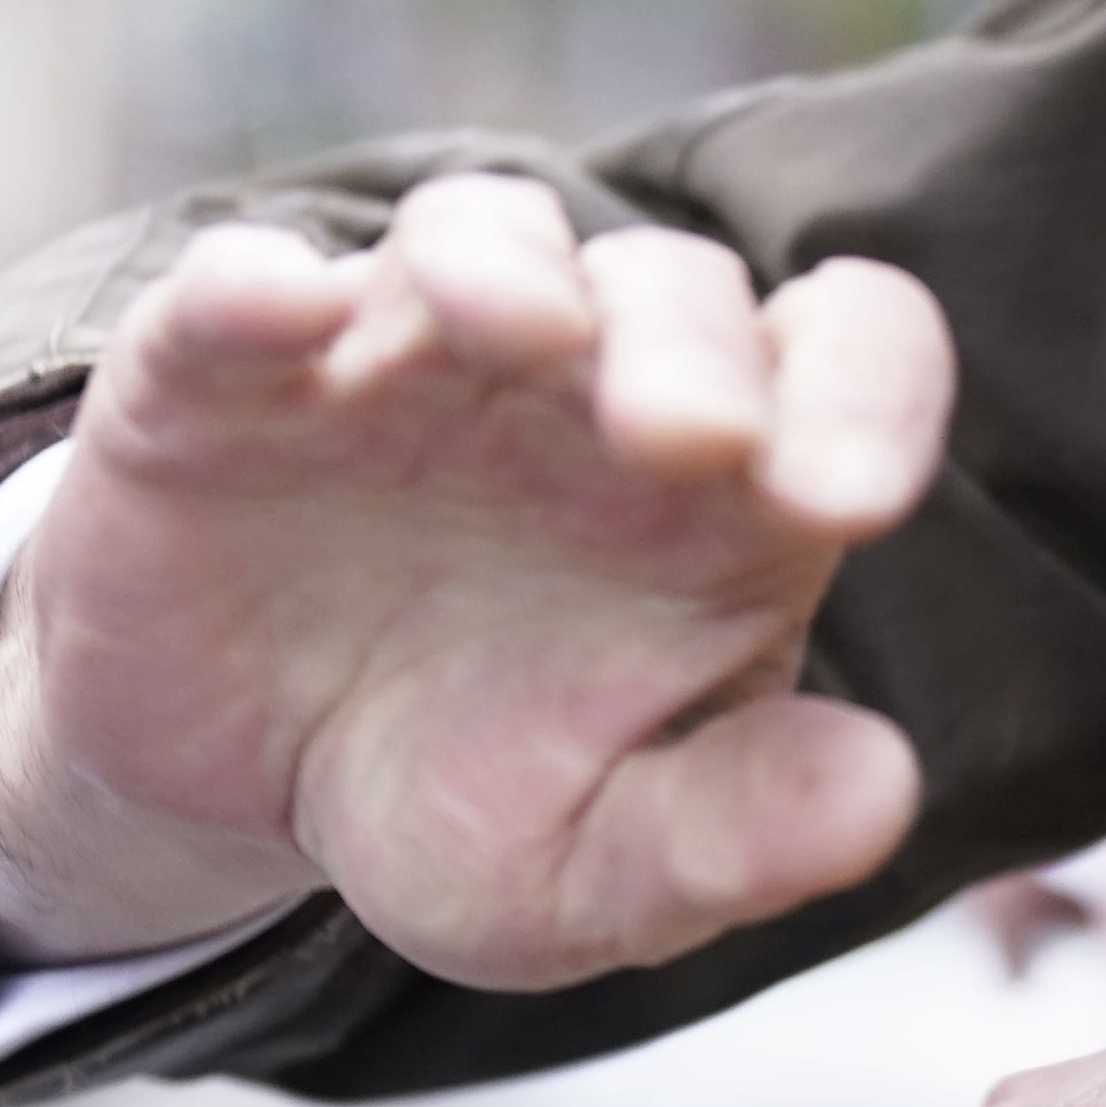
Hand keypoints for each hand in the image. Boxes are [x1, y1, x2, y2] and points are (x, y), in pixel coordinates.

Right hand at [0, 171, 953, 987]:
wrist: (222, 792)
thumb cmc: (453, 796)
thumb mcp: (593, 869)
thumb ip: (735, 834)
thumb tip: (884, 791)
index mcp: (717, 490)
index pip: (851, 355)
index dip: (868, 392)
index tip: (847, 498)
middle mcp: (581, 383)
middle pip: (674, 289)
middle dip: (690, 347)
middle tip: (687, 440)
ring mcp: (401, 351)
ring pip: (480, 236)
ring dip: (505, 267)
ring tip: (525, 334)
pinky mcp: (221, 369)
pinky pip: (236, 291)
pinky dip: (255, 286)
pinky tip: (281, 314)